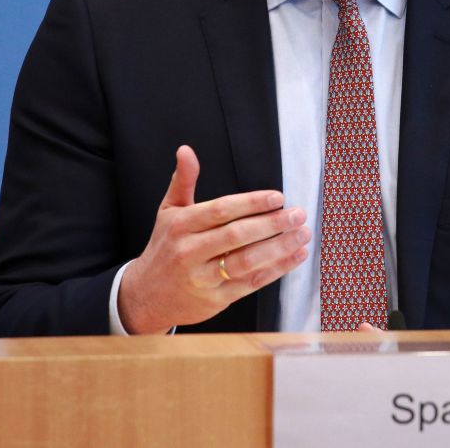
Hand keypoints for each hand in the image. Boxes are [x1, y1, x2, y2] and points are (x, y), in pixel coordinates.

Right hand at [117, 145, 310, 334]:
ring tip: (302, 235)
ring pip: (246, 261)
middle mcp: (190, 251)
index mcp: (181, 225)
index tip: (278, 197)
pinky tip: (295, 257)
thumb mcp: (169, 212)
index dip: (251, 203)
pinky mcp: (215, 300)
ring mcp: (202, 278)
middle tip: (298, 214)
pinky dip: (276, 270)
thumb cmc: (164, 247)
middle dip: (272, 224)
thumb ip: (183, 181)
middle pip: (236, 235)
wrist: (147, 295)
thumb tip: (186, 150)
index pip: (220, 211)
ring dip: (279, 248)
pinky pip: (250, 283)